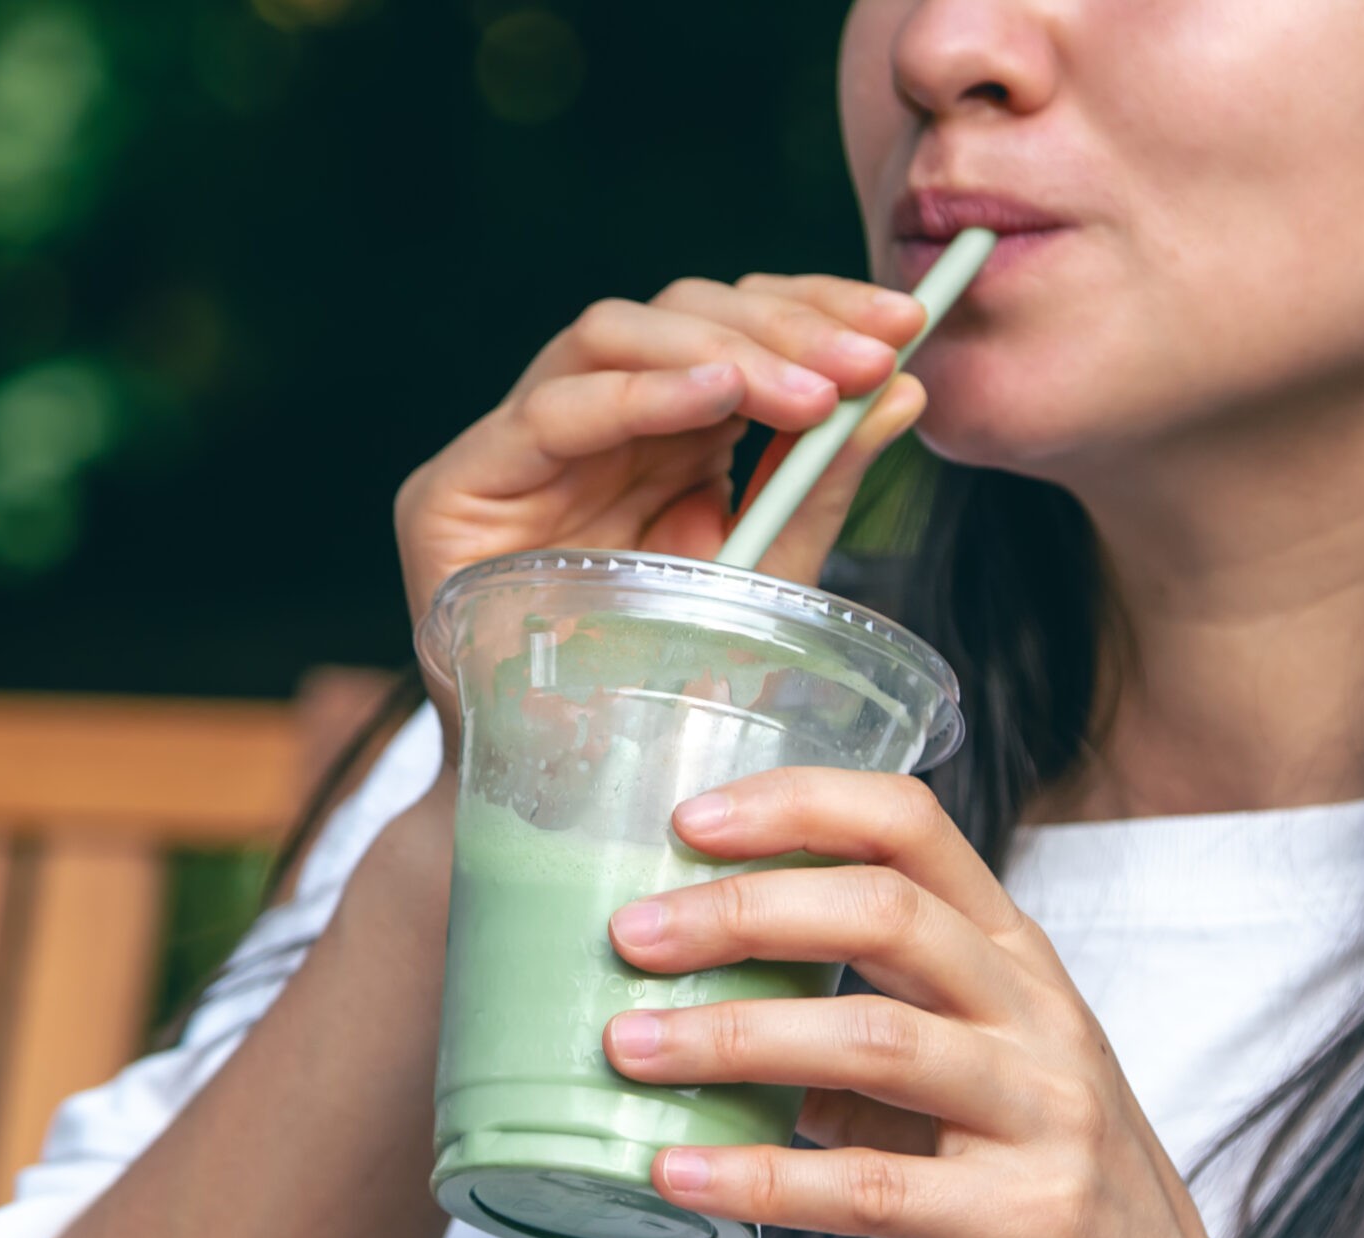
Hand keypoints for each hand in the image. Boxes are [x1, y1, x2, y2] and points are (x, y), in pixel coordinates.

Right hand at [393, 276, 929, 752]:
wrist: (571, 804)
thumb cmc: (664, 695)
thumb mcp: (766, 580)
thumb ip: (819, 484)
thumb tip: (908, 388)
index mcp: (662, 431)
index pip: (735, 327)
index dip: (817, 308)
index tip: (907, 324)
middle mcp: (590, 420)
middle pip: (682, 314)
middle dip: (786, 325)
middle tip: (870, 357)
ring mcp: (519, 447)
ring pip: (613, 333)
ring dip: (724, 352)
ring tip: (810, 390)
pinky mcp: (455, 487)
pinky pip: (547, 413)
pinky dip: (637, 394)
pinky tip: (717, 397)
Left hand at [600, 769, 1264, 1237]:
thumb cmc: (1030, 1174)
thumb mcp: (970, 1068)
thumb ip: (860, 1021)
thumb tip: (697, 997)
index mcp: (1016, 955)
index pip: (912, 827)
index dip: (798, 806)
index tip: (688, 821)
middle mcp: (1038, 1016)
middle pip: (887, 915)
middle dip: (745, 914)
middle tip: (631, 938)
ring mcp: (1042, 1115)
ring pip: (874, 1040)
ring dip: (733, 1036)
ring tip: (627, 1048)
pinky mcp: (1023, 1222)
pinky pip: (872, 1187)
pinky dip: (763, 1177)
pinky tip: (677, 1173)